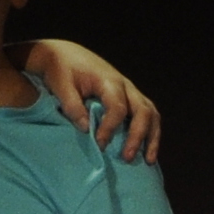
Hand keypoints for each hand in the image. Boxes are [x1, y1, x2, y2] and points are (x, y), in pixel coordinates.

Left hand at [20, 39, 160, 160]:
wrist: (64, 53)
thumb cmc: (61, 69)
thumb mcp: (61, 85)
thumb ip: (72, 106)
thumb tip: (86, 129)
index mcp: (108, 80)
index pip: (117, 107)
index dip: (110, 128)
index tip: (99, 145)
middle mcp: (125, 85)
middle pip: (143, 111)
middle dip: (138, 136)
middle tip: (127, 158)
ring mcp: (130, 91)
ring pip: (151, 114)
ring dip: (152, 138)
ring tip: (148, 160)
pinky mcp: (130, 97)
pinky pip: (148, 116)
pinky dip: (150, 134)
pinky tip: (146, 151)